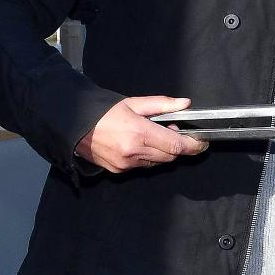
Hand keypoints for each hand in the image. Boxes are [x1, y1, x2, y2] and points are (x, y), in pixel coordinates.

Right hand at [75, 96, 208, 172]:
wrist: (73, 125)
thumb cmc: (103, 112)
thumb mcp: (133, 103)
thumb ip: (162, 105)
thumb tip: (185, 104)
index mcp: (139, 134)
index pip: (176, 146)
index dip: (193, 146)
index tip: (201, 143)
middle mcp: (133, 152)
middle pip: (170, 156)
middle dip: (176, 146)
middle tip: (169, 130)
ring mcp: (125, 164)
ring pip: (157, 162)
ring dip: (161, 152)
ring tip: (149, 136)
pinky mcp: (118, 171)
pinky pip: (142, 166)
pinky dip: (146, 157)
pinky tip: (137, 144)